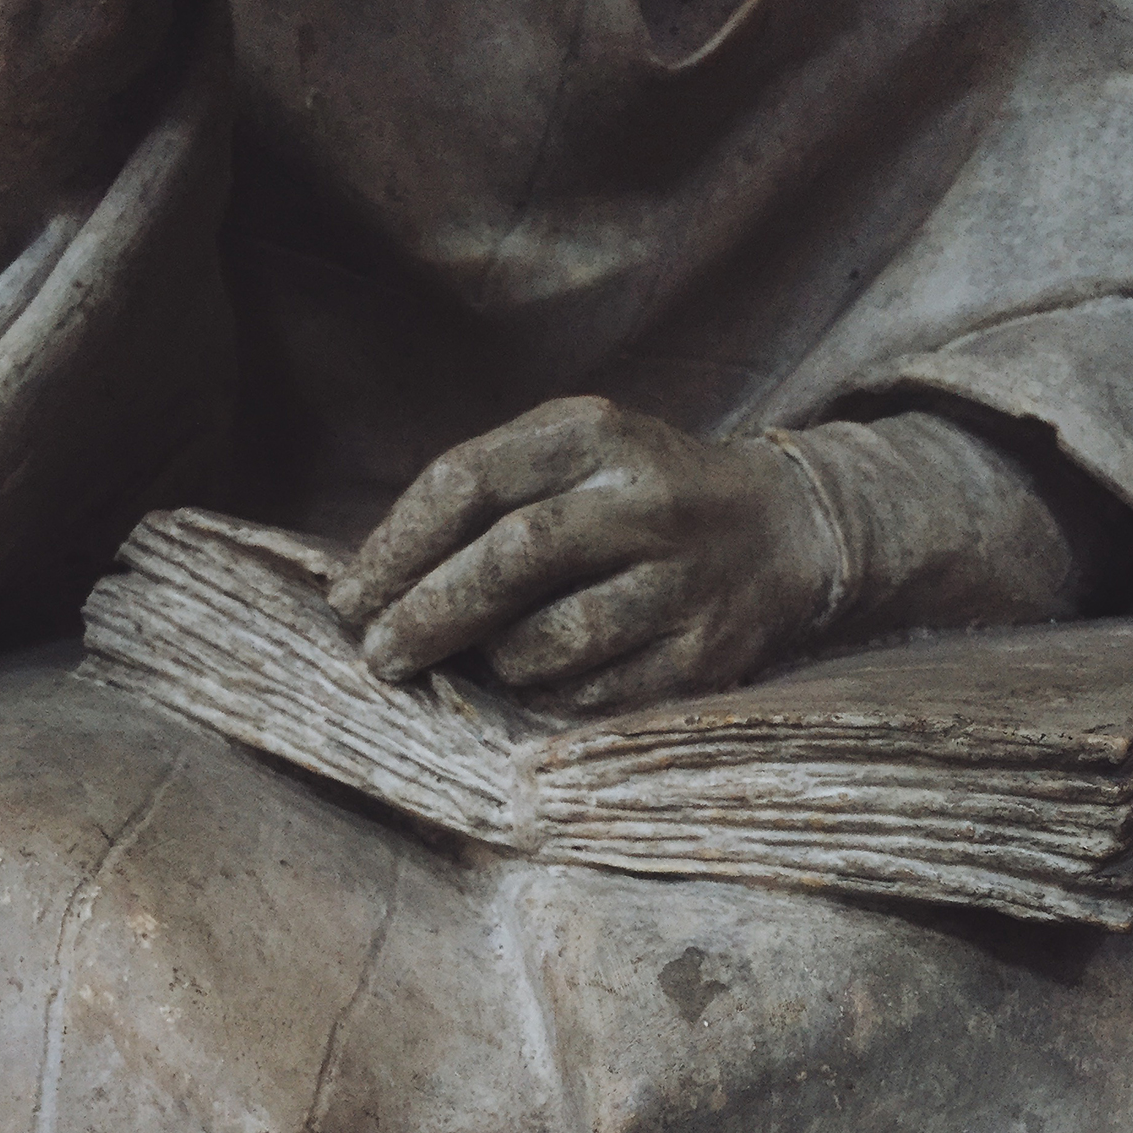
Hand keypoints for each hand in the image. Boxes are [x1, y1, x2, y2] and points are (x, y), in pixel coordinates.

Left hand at [329, 397, 837, 711]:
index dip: (395, 548)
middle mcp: (645, 501)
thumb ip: (485, 496)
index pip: (469, 483)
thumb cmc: (639, 498)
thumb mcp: (572, 457)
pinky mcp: (706, 653)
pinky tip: (543, 682)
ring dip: (496, 660)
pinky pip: (597, 696)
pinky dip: (551, 697)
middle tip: (379, 654)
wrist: (783, 532)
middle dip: (427, 615)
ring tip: (484, 659)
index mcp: (594, 435)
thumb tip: (376, 582)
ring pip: (553, 640)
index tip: (349, 598)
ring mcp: (683, 581)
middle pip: (511, 559)